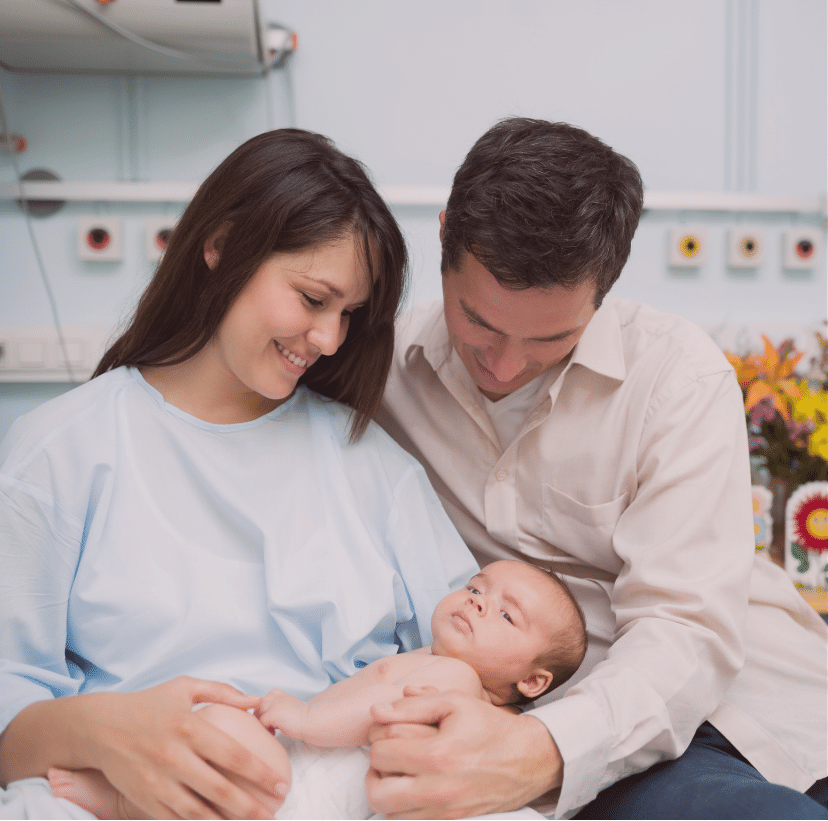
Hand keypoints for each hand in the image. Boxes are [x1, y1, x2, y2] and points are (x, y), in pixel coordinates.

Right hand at [78, 676, 284, 818]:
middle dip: (250, 806)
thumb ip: (223, 692)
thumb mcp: (185, 687)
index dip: (260, 772)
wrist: (99, 727)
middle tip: (274, 813)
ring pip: (198, 811)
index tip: (281, 782)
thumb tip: (256, 700)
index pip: (233, 754)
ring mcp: (158, 781)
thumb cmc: (148, 704)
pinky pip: (175, 819)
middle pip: (219, 788)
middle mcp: (175, 757)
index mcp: (189, 727)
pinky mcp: (144, 798)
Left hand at [255, 689, 305, 737]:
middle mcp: (274, 697)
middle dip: (261, 718)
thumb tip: (269, 719)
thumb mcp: (288, 708)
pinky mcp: (272, 714)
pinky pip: (261, 722)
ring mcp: (272, 704)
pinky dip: (265, 729)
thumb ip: (278, 708)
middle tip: (269, 728)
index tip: (270, 721)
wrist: (311, 720)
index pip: (262, 700)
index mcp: (279, 694)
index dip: (264, 711)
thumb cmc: (302, 718)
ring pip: (257, 714)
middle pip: (257, 706)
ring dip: (261, 723)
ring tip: (271, 731)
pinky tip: (274, 733)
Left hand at [366, 690, 562, 818]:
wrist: (527, 758)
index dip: (378, 738)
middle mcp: (438, 790)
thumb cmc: (489, 726)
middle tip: (386, 755)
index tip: (387, 730)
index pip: (381, 753)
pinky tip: (410, 788)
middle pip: (377, 792)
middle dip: (375, 770)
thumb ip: (415, 703)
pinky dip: (401, 808)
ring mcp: (444, 812)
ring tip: (396, 772)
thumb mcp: (455, 702)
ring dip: (385, 791)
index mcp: (437, 755)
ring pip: (389, 814)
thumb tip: (378, 711)